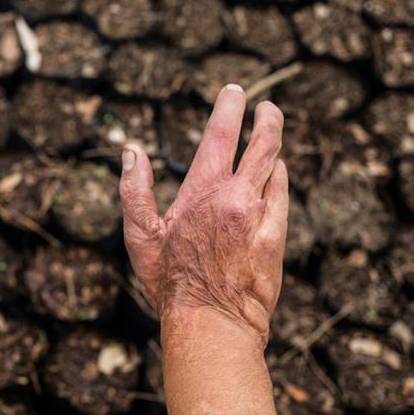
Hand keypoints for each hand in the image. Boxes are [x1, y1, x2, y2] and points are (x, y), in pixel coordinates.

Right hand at [119, 85, 288, 345]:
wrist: (212, 322)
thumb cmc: (170, 283)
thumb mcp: (140, 237)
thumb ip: (134, 190)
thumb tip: (131, 151)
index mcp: (203, 191)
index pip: (222, 135)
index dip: (230, 108)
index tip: (235, 92)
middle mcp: (238, 197)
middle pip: (264, 144)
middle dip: (267, 120)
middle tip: (267, 107)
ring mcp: (262, 216)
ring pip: (276, 169)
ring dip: (274, 150)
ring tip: (270, 141)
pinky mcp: (277, 237)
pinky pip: (282, 197)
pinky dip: (279, 181)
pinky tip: (276, 177)